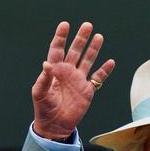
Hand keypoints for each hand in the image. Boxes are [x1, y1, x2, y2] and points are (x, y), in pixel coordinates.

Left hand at [32, 21, 115, 138]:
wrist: (54, 125)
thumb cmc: (43, 108)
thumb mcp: (39, 94)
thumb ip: (43, 79)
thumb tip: (46, 64)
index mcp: (54, 71)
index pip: (57, 50)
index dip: (61, 37)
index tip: (65, 25)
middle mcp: (67, 72)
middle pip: (75, 51)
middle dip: (81, 38)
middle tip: (87, 25)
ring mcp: (78, 80)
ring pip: (87, 61)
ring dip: (93, 49)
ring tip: (98, 36)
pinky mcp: (87, 90)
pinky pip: (98, 78)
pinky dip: (105, 70)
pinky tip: (110, 62)